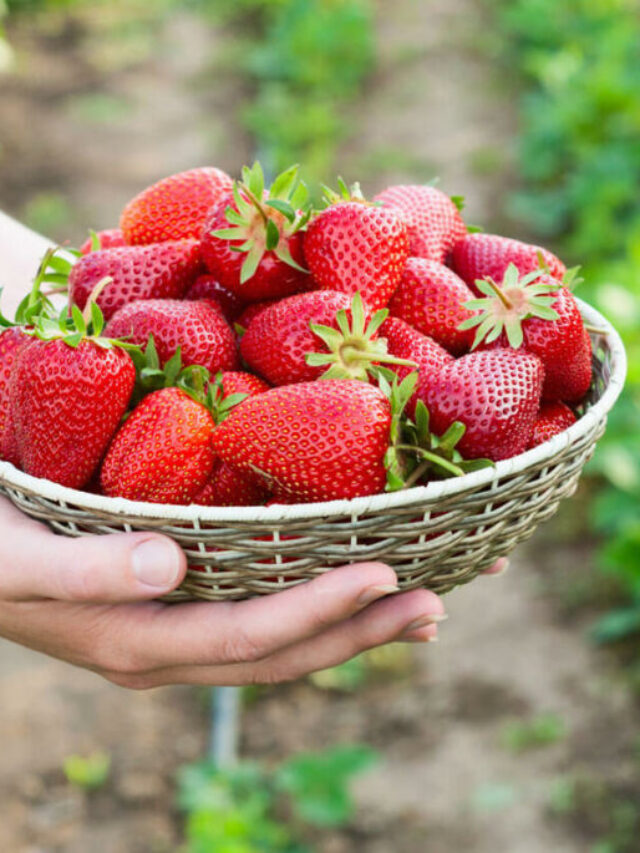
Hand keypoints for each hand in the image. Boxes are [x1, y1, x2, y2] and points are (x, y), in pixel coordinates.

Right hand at [0, 498, 451, 688]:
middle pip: (283, 654)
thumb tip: (168, 567)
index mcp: (138, 641)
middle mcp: (166, 650)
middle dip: (361, 632)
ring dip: (354, 629)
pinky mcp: (174, 612)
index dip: (319, 611)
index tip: (385, 574)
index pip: (249, 636)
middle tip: (438, 604)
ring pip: (279, 645)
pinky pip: (259, 621)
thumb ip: (86, 569)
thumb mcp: (16, 557)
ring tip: (424, 609)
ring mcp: (173, 636)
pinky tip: (351, 593)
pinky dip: (315, 612)